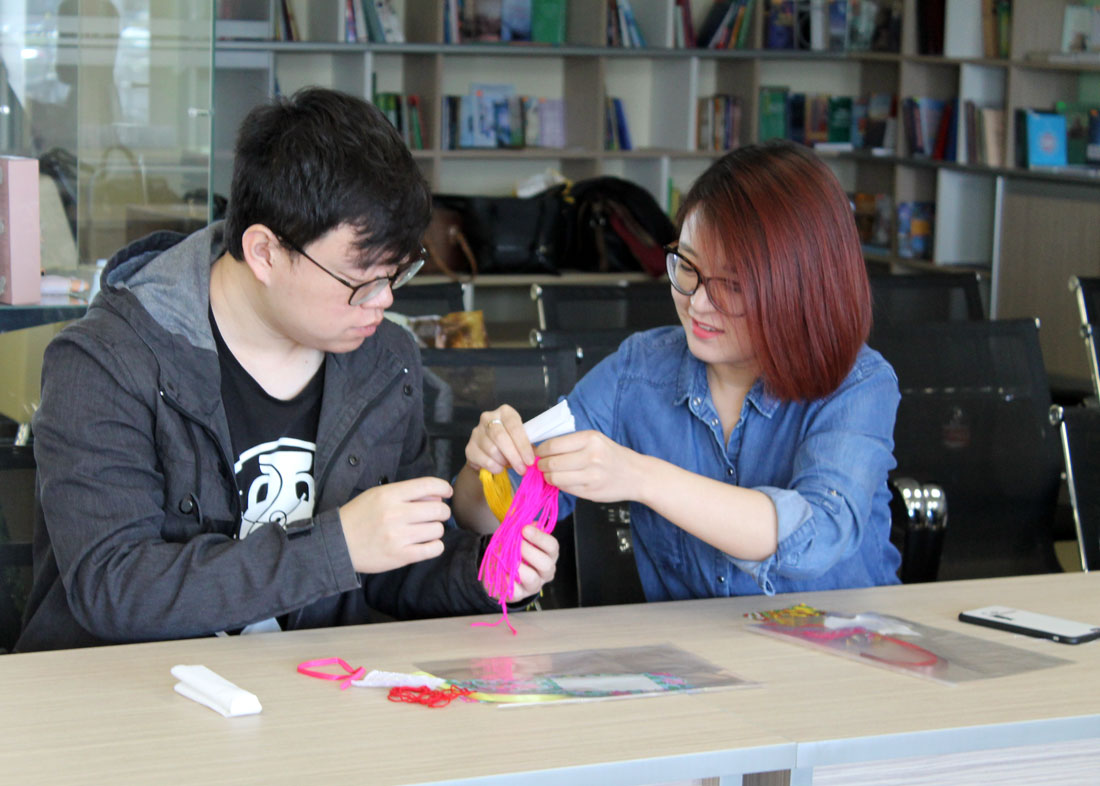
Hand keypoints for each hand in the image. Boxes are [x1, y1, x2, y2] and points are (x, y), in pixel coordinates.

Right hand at [338, 476, 452, 572]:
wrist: (337, 544)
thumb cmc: (359, 516)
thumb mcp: (377, 495)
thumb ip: (407, 493)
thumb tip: (438, 494)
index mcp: (389, 495)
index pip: (427, 485)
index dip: (443, 487)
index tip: (447, 492)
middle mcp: (395, 514)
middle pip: (438, 509)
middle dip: (441, 511)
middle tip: (434, 515)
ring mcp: (398, 536)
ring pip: (438, 529)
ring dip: (436, 529)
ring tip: (425, 531)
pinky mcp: (400, 556)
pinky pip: (433, 549)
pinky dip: (435, 546)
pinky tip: (427, 544)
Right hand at [464, 404, 534, 474]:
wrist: (489, 451)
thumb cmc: (511, 442)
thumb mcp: (521, 438)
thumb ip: (528, 444)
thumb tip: (535, 456)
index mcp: (505, 412)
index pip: (514, 426)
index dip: (523, 445)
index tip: (530, 460)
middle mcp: (488, 418)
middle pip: (500, 437)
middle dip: (514, 456)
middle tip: (522, 469)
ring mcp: (476, 432)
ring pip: (492, 449)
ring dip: (504, 462)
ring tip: (510, 466)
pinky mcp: (469, 447)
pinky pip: (483, 460)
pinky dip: (494, 467)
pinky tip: (499, 468)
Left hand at [483, 525, 559, 601]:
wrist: (498, 572)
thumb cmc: (512, 552)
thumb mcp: (517, 537)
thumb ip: (521, 528)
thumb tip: (524, 521)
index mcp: (548, 555)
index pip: (552, 546)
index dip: (540, 537)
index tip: (525, 529)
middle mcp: (545, 572)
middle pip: (547, 564)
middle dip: (530, 552)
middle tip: (517, 544)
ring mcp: (534, 585)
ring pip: (532, 579)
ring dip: (518, 566)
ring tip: (507, 559)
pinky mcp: (520, 595)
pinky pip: (515, 590)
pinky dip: (506, 579)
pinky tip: (501, 571)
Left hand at [535, 430, 640, 503]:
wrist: (637, 475)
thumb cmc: (613, 456)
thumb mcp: (595, 440)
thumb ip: (571, 444)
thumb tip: (541, 449)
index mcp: (590, 438)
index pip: (553, 445)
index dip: (539, 450)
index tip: (536, 452)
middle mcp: (591, 456)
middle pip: (552, 462)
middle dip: (540, 465)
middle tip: (539, 465)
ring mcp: (591, 476)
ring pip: (555, 478)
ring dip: (547, 476)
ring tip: (549, 473)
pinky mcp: (590, 491)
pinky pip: (565, 488)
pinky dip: (559, 485)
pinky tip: (562, 481)